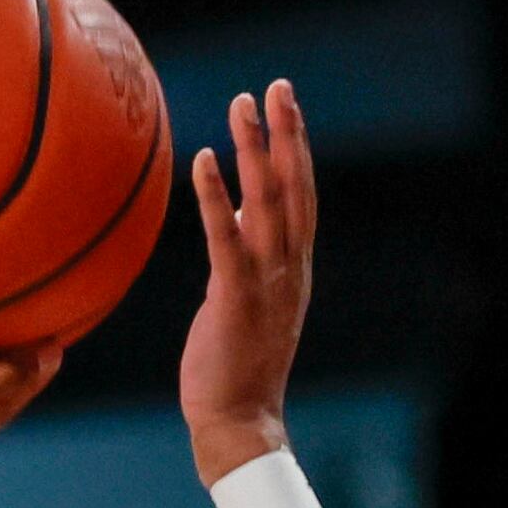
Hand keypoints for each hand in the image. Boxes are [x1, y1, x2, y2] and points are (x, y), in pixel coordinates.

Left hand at [181, 80, 317, 481]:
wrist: (239, 421)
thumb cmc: (236, 365)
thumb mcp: (246, 299)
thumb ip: (246, 253)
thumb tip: (234, 209)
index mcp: (294, 268)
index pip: (302, 196)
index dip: (297, 149)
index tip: (286, 106)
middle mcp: (289, 267)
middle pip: (294, 187)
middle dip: (287, 133)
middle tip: (277, 86)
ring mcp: (267, 281)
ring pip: (268, 202)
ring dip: (256, 150)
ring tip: (243, 104)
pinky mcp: (235, 297)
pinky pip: (225, 236)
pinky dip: (216, 196)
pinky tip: (205, 159)